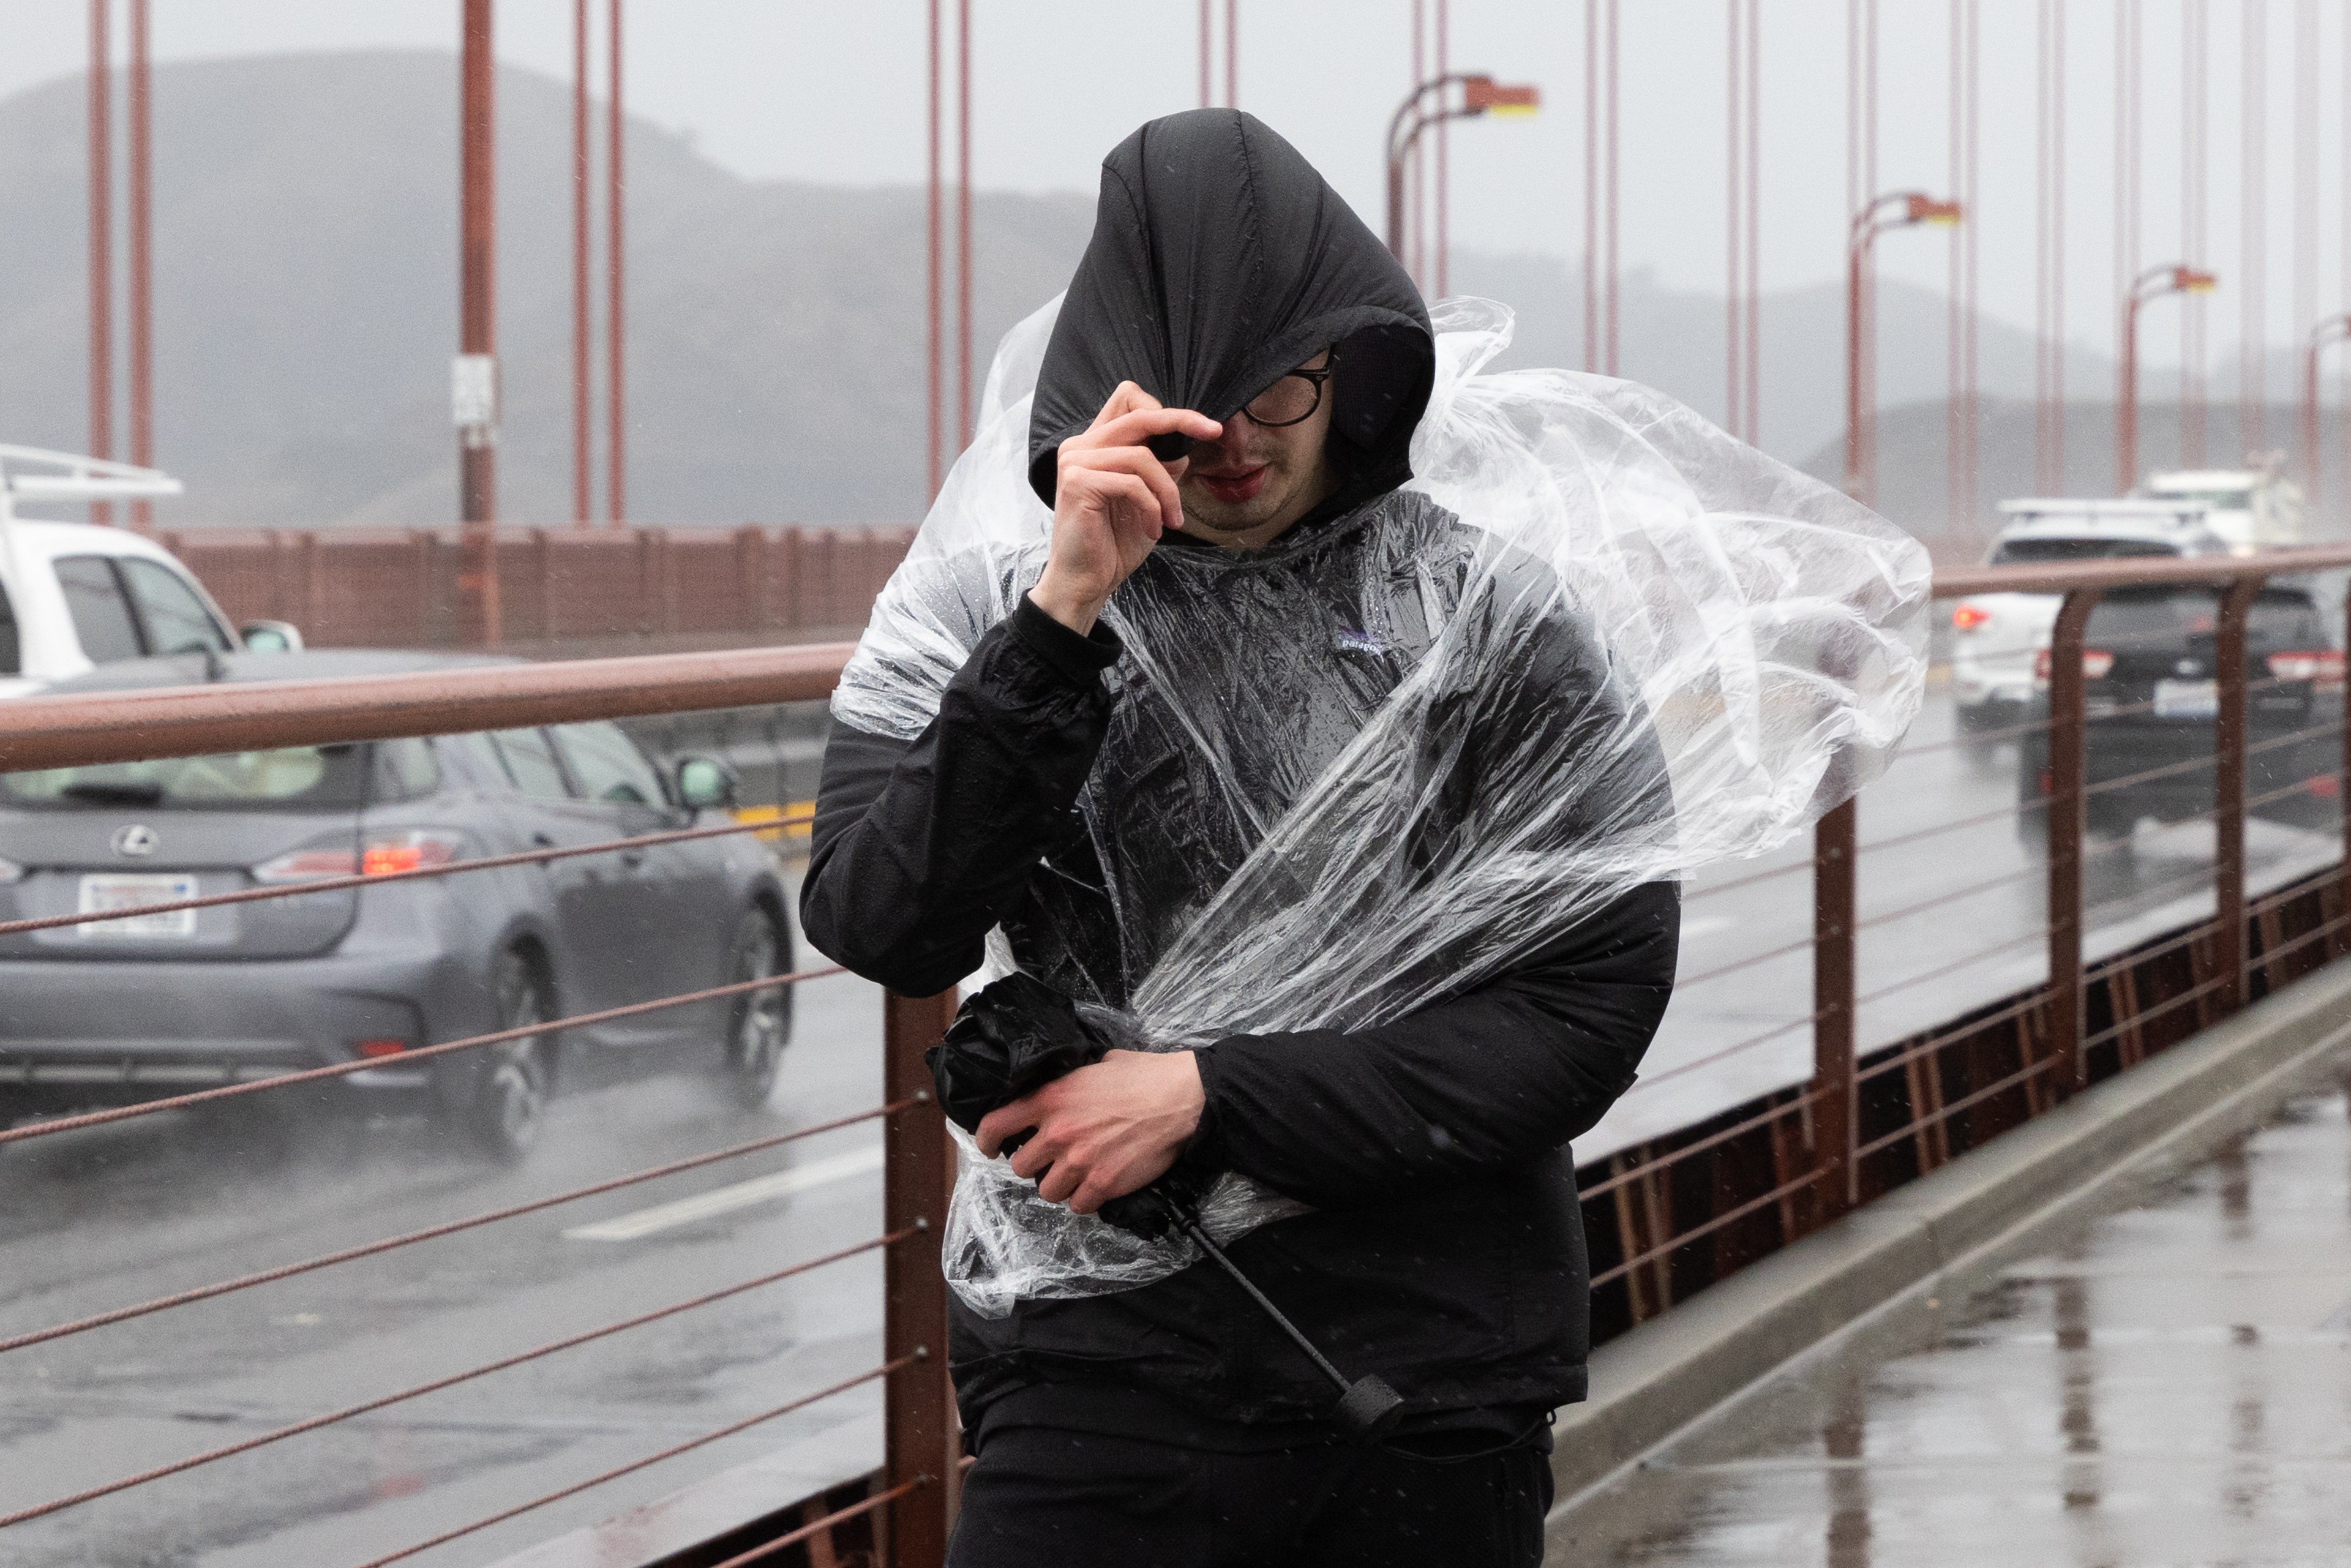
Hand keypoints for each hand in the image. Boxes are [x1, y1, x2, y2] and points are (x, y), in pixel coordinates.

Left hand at [975, 1049, 1205, 1215]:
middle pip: (1021, 1166)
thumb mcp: (1095, 1066)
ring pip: (1047, 1190)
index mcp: (1051, 1098)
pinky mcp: (1103, 1184)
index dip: (985, 1140)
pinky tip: (1096, 1186)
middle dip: (1034, 1164)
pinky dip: (1084, 1199)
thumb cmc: (1144, 1076)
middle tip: (1052, 1159)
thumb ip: (1069, 1083)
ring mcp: (1079, 1161)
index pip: (996, 1124)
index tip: (989, 1148)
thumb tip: (1061, 1091)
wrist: (1181, 1098)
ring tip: (1077, 1174)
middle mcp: (1058, 1132)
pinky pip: (1077, 1205)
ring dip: (1059, 1184)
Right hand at [1029, 384, 1220, 634]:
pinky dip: (1152, 508)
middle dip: (1181, 421)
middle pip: (1139, 415)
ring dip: (1167, 491)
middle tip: (1213, 432)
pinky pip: (1132, 484)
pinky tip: (1154, 530)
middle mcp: (1080, 445)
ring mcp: (1075, 462)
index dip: (1166, 408)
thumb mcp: (1149, 499)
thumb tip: (1184, 448)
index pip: (1128, 399)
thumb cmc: (1113, 543)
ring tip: (1171, 520)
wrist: (1087, 581)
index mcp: (1095, 444)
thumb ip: (1160, 469)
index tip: (1204, 426)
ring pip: (1142, 457)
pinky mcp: (1078, 483)